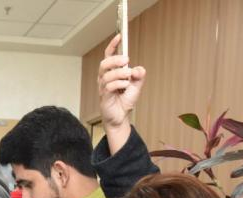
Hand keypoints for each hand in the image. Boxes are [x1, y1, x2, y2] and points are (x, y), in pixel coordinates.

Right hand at [98, 34, 145, 148]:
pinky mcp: (104, 96)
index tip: (119, 36)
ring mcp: (103, 87)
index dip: (113, 45)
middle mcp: (105, 78)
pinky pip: (108, 86)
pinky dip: (119, 84)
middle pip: (105, 63)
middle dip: (116, 60)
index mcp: (111, 72)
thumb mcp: (136, 86)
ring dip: (119, 73)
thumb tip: (138, 69)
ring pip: (107, 74)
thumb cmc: (125, 100)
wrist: (120, 117)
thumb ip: (139, 76)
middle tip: (127, 60)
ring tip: (128, 76)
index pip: (109, 55)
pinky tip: (125, 86)